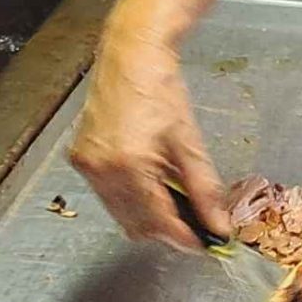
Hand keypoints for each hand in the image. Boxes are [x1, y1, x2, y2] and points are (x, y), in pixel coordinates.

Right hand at [67, 25, 224, 249]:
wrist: (130, 56)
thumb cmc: (161, 89)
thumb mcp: (189, 141)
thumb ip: (204, 189)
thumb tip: (220, 226)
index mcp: (129, 165)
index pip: (159, 222)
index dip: (185, 239)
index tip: (207, 245)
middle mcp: (100, 170)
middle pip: (137, 226)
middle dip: (168, 230)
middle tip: (197, 224)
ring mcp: (87, 166)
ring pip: (121, 215)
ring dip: (150, 217)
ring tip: (176, 199)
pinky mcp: (81, 159)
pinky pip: (109, 197)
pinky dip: (132, 199)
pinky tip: (152, 182)